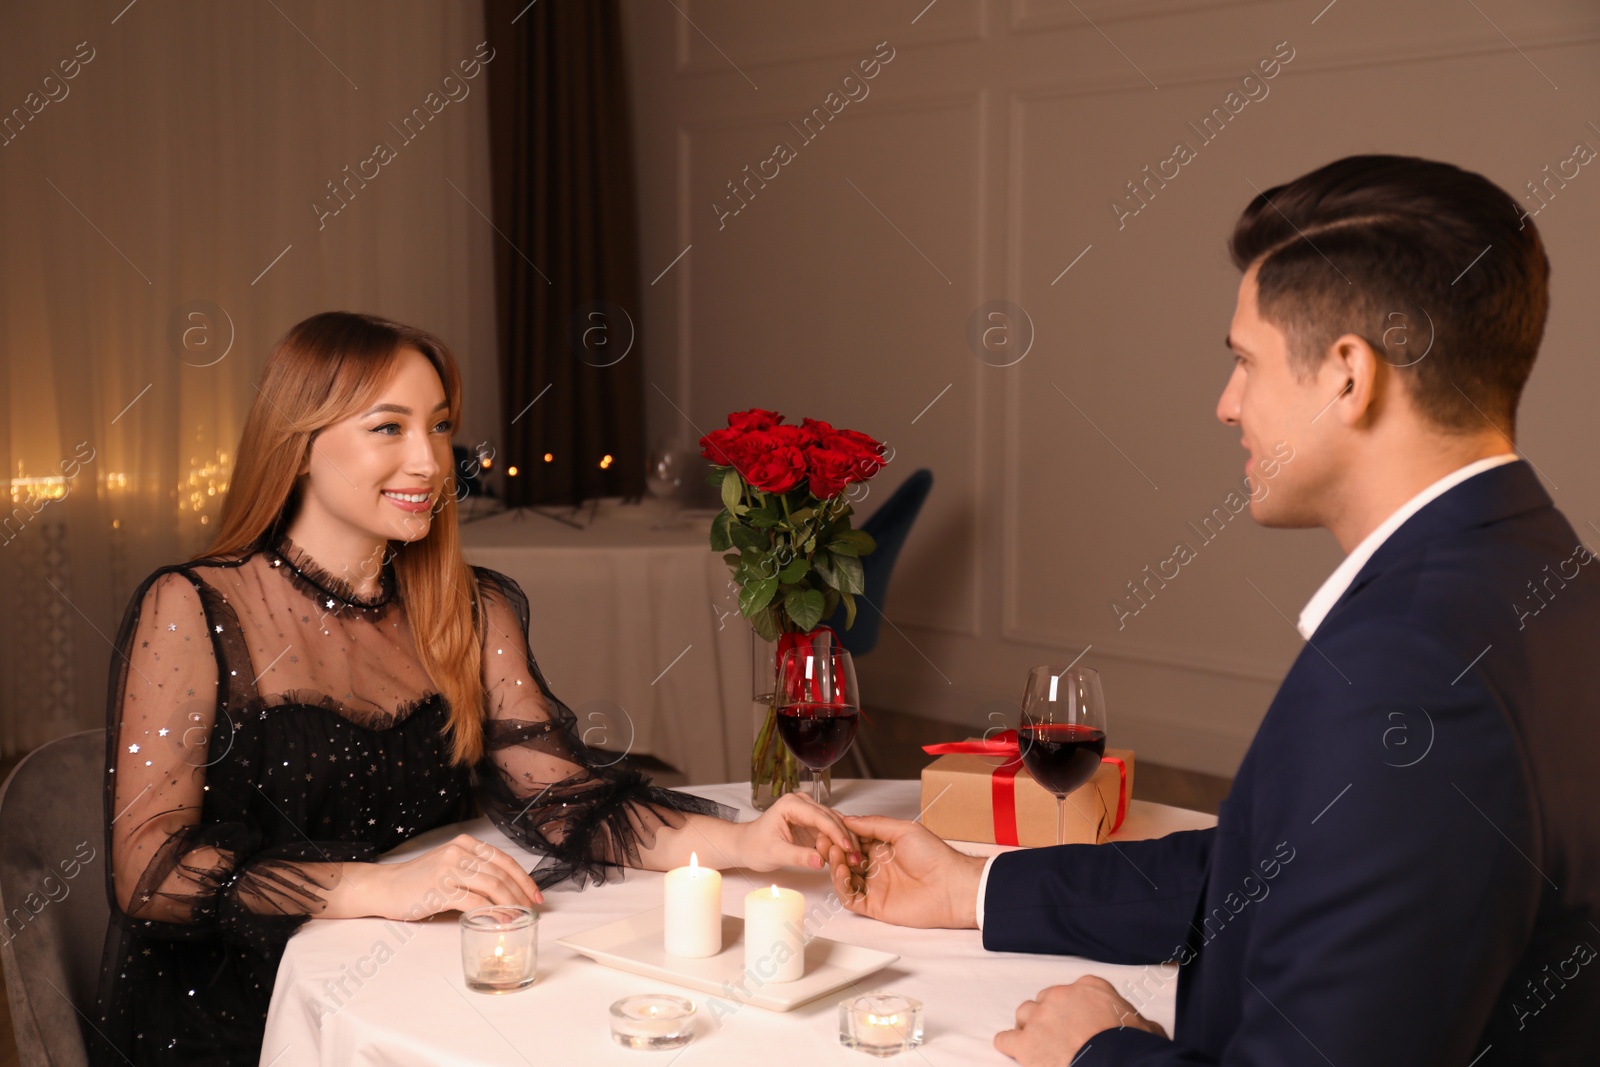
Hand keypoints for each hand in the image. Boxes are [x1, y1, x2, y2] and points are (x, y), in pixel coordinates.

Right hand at [355, 834, 543, 920]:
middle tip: (532, 911)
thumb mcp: (450, 865)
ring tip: (520, 918)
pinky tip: (501, 921)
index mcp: (466, 844)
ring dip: (511, 905)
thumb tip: (507, 891)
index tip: (537, 896)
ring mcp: (449, 869)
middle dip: (521, 895)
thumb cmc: (419, 881)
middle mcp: (459, 852)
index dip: (524, 879)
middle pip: (501, 874)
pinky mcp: (440, 889)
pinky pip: (475, 902)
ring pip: (492, 887)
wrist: (385, 887)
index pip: (504, 860)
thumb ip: (475, 871)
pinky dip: (493, 913)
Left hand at [734, 791, 860, 871]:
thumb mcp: (775, 853)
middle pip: (831, 818)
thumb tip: (821, 861)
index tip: (848, 847)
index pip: (820, 817)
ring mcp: (808, 811)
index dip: (836, 832)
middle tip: (856, 856)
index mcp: (791, 804)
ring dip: (845, 839)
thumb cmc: (755, 846)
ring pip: (835, 823)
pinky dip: (839, 842)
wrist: (746, 846)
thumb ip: (798, 856)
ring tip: (855, 857)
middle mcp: (802, 803)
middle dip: (845, 837)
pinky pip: (831, 831)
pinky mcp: (812, 823)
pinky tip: (847, 854)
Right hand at [824, 814, 984, 928]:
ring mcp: (875, 887)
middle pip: (845, 859)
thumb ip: (875, 825)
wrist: (951, 886)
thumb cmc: (935, 857)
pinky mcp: (875, 905)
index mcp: (883, 848)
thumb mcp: (904, 830)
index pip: (853, 841)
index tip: (830, 829)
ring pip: (844, 878)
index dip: (841, 835)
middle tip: (827, 842)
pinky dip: (841, 886)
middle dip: (834, 850)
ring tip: (837, 856)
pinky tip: (842, 873)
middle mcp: (877, 867)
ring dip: (836, 866)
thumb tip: (850, 819)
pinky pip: (850, 898)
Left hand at [994, 976, 1167, 1064]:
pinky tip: (1014, 1052)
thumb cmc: (1133, 1047)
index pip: (1075, 991)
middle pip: (1045, 1000)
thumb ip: (1139, 1022)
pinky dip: (1008, 1045)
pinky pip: (1006, 1038)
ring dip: (1028, 1028)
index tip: (1079, 1021)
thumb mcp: (1148, 1029)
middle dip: (1050, 1017)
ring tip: (1038, 1045)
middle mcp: (1062, 995)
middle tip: (1058, 1037)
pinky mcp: (1026, 1041)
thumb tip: (1149, 1029)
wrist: (1115, 1063)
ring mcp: (1041, 1017)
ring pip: (1024, 1014)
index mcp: (1091, 988)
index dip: (1075, 1009)